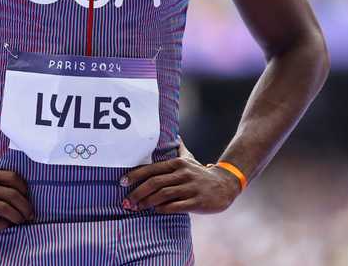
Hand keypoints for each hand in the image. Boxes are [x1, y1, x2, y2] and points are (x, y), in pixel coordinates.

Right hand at [0, 138, 34, 230]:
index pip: (12, 178)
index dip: (24, 189)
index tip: (27, 197)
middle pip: (12, 195)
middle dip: (25, 206)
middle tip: (29, 215)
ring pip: (4, 209)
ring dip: (16, 217)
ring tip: (20, 222)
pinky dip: (1, 226)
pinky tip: (5, 227)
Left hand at [120, 138, 240, 213]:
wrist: (225, 185)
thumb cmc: (201, 174)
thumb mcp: (189, 159)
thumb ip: (179, 149)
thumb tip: (174, 136)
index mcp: (178, 164)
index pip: (152, 169)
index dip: (135, 176)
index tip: (122, 183)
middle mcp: (183, 174)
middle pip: (155, 183)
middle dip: (137, 193)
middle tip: (126, 202)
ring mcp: (190, 188)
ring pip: (163, 195)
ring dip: (147, 202)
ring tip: (137, 208)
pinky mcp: (197, 201)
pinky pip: (175, 206)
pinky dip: (163, 209)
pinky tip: (155, 211)